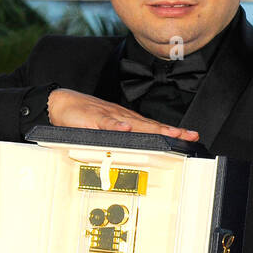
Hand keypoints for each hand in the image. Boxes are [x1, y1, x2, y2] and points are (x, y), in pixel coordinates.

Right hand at [47, 88, 198, 140]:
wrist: (61, 102)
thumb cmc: (85, 116)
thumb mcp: (108, 130)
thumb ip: (122, 138)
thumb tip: (140, 149)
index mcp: (128, 122)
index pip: (155, 128)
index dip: (173, 132)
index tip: (191, 136)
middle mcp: (124, 118)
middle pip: (152, 126)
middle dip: (172, 131)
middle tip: (189, 135)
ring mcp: (110, 117)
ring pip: (135, 124)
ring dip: (153, 129)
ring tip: (169, 133)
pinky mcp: (94, 118)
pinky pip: (107, 122)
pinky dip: (117, 125)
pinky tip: (126, 128)